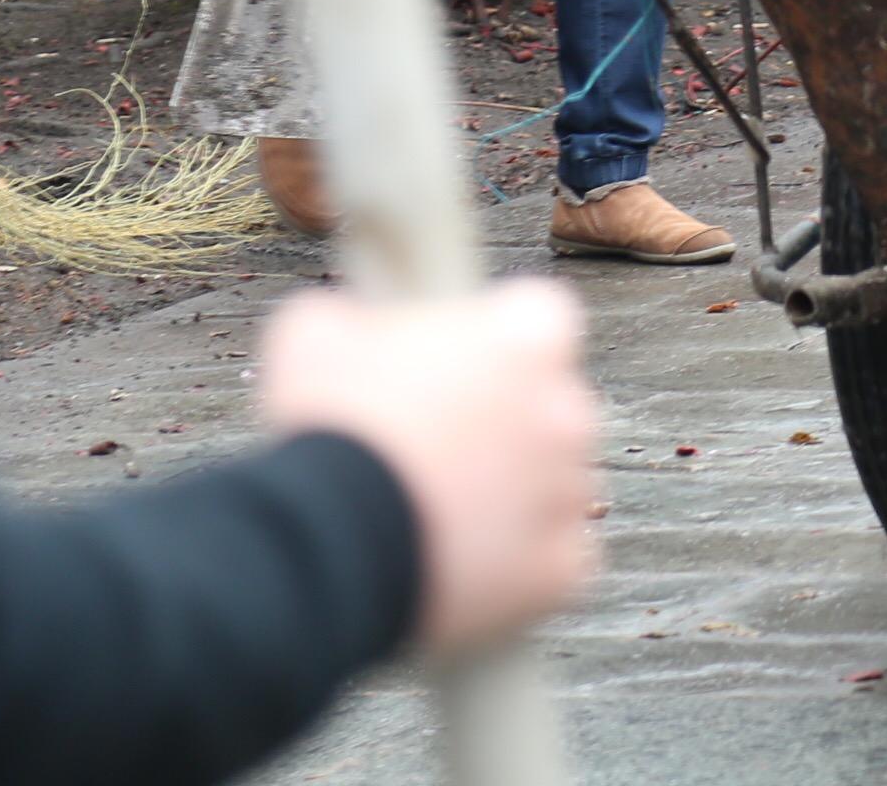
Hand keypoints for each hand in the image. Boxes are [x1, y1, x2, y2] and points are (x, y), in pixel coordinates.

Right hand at [258, 278, 599, 656]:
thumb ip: (356, 318)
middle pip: (550, 408)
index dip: (493, 344)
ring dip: (512, 498)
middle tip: (436, 455)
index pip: (537, 319)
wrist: (330, 543)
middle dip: (504, 427)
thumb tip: (350, 323)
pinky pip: (555, 562)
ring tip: (435, 519)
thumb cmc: (330, 428)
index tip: (455, 368)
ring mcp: (570, 491)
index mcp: (528, 335)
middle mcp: (569, 408)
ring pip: (554, 488)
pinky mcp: (564, 567)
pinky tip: (463, 568)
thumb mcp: (316, 336)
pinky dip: (518, 568)